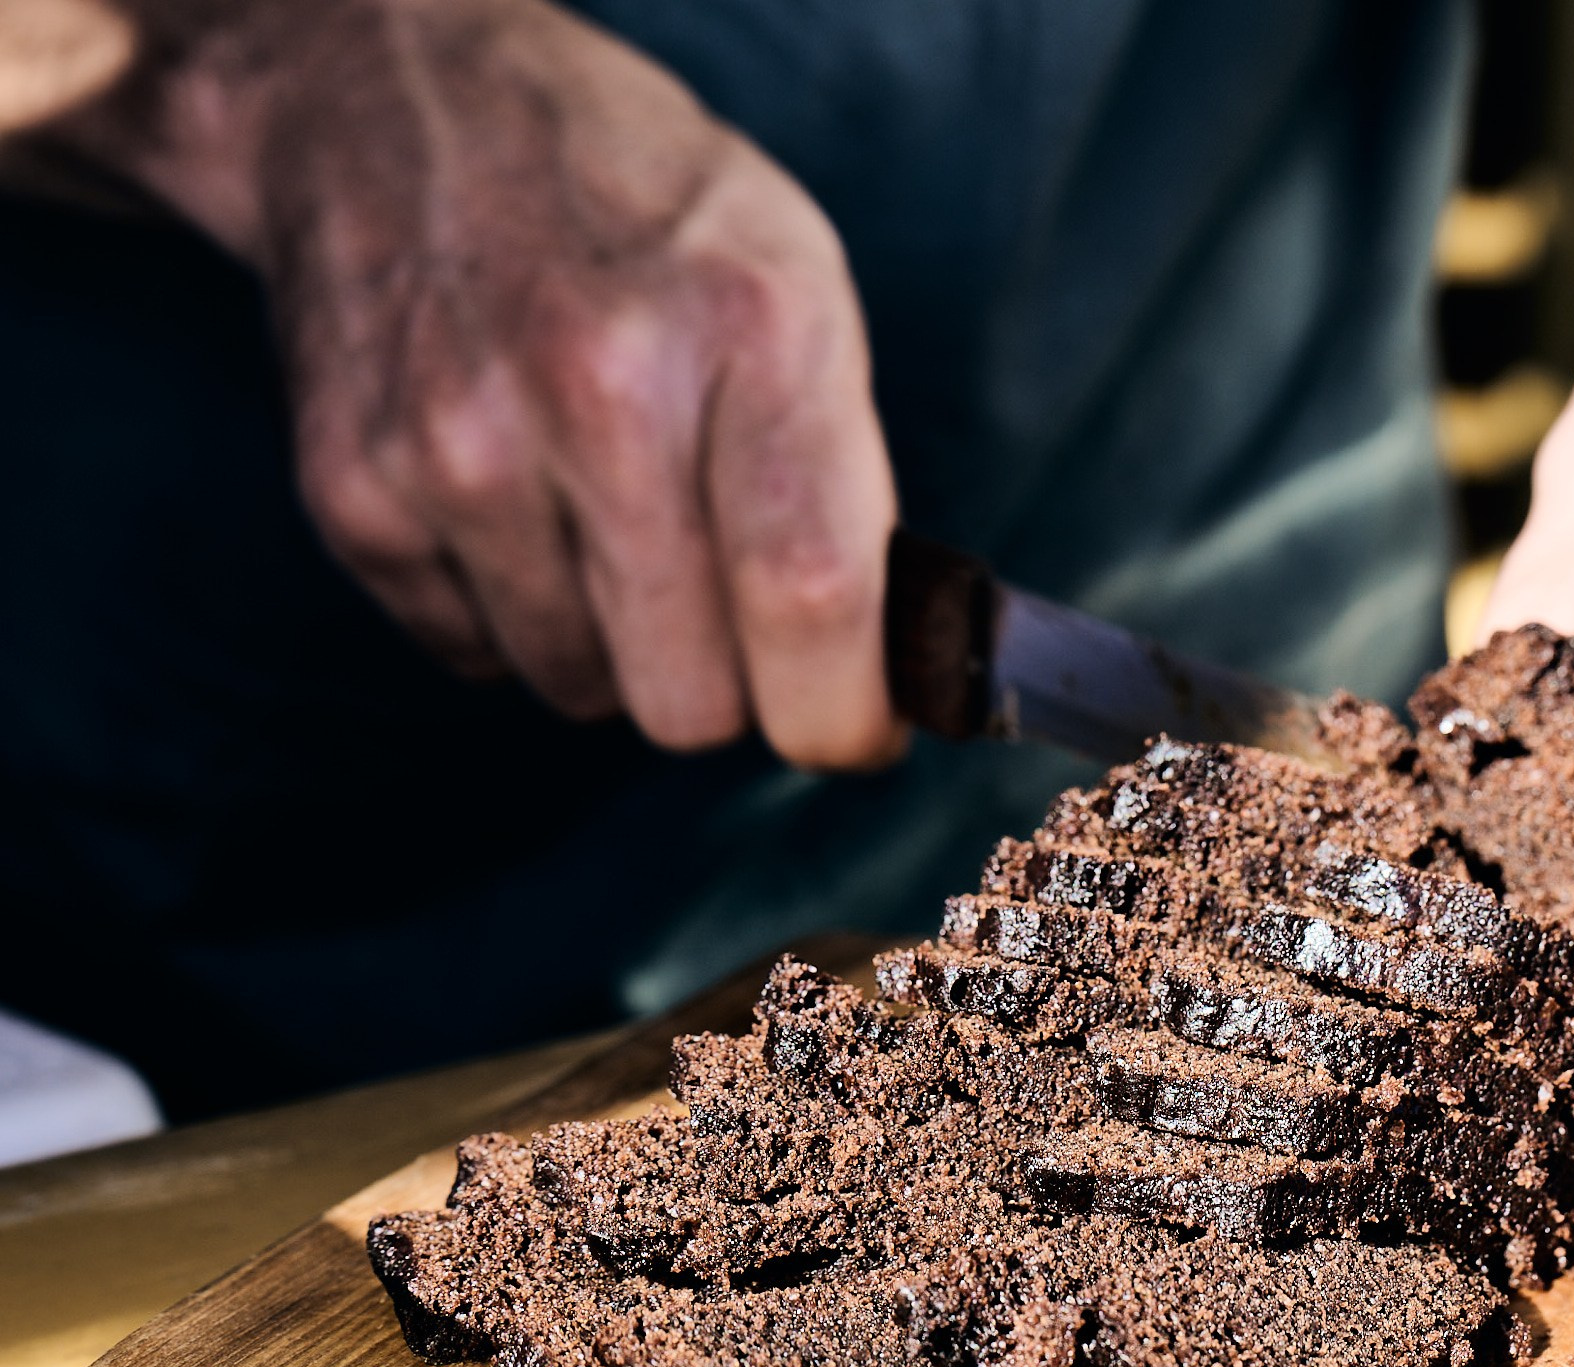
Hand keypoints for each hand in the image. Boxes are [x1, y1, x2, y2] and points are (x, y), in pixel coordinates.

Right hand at [62, 0, 899, 765]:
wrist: (399, 99)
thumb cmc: (640, 209)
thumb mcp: (800, 287)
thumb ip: (850, 485)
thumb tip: (888, 678)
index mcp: (750, 329)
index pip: (812, 598)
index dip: (842, 712)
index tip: (852, 732)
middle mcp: (601, 387)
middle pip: (691, 696)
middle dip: (727, 682)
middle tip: (723, 603)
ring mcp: (461, 443)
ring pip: (583, 691)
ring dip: (613, 642)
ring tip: (605, 512)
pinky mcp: (357, 489)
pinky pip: (477, 655)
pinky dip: (512, 612)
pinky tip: (517, 497)